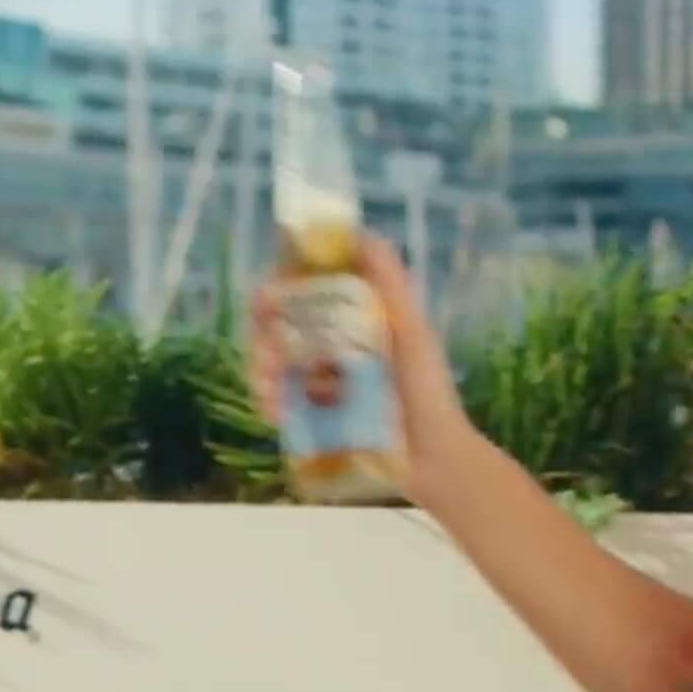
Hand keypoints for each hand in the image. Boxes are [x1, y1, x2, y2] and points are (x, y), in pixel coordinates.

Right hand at [244, 234, 479, 501]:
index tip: (267, 297)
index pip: (304, 291)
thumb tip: (360, 232)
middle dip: (262, 337)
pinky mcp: (309, 417)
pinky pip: (274, 401)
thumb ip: (389, 282)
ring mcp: (316, 383)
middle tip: (269, 357)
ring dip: (259, 371)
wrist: (433, 459)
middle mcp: (329, 346)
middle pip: (276, 328)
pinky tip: (274, 412)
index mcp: (352, 319)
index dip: (278, 287)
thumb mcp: (411, 329)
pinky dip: (267, 402)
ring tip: (271, 391)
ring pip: (268, 363)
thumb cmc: (426, 390)